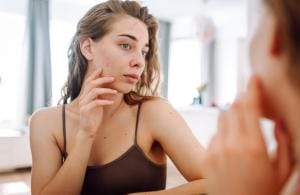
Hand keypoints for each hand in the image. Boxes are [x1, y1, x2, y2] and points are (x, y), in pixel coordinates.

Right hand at [78, 68, 116, 136]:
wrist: (88, 130)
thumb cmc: (94, 117)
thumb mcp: (99, 104)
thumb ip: (101, 96)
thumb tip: (110, 88)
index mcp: (85, 95)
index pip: (88, 82)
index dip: (94, 75)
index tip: (102, 69)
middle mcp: (83, 98)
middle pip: (91, 84)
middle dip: (103, 79)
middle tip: (113, 78)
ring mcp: (83, 104)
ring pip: (94, 92)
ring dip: (106, 90)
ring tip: (115, 92)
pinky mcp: (85, 110)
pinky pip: (96, 102)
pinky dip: (105, 101)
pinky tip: (112, 102)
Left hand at [202, 75, 292, 194]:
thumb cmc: (266, 192)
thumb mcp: (283, 169)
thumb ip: (282, 142)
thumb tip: (276, 120)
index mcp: (254, 147)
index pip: (250, 109)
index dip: (252, 90)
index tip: (253, 78)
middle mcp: (231, 146)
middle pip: (233, 109)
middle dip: (242, 100)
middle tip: (250, 99)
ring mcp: (216, 151)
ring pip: (222, 119)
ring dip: (233, 115)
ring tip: (243, 124)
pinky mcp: (206, 158)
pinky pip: (215, 135)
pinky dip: (224, 132)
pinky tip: (233, 144)